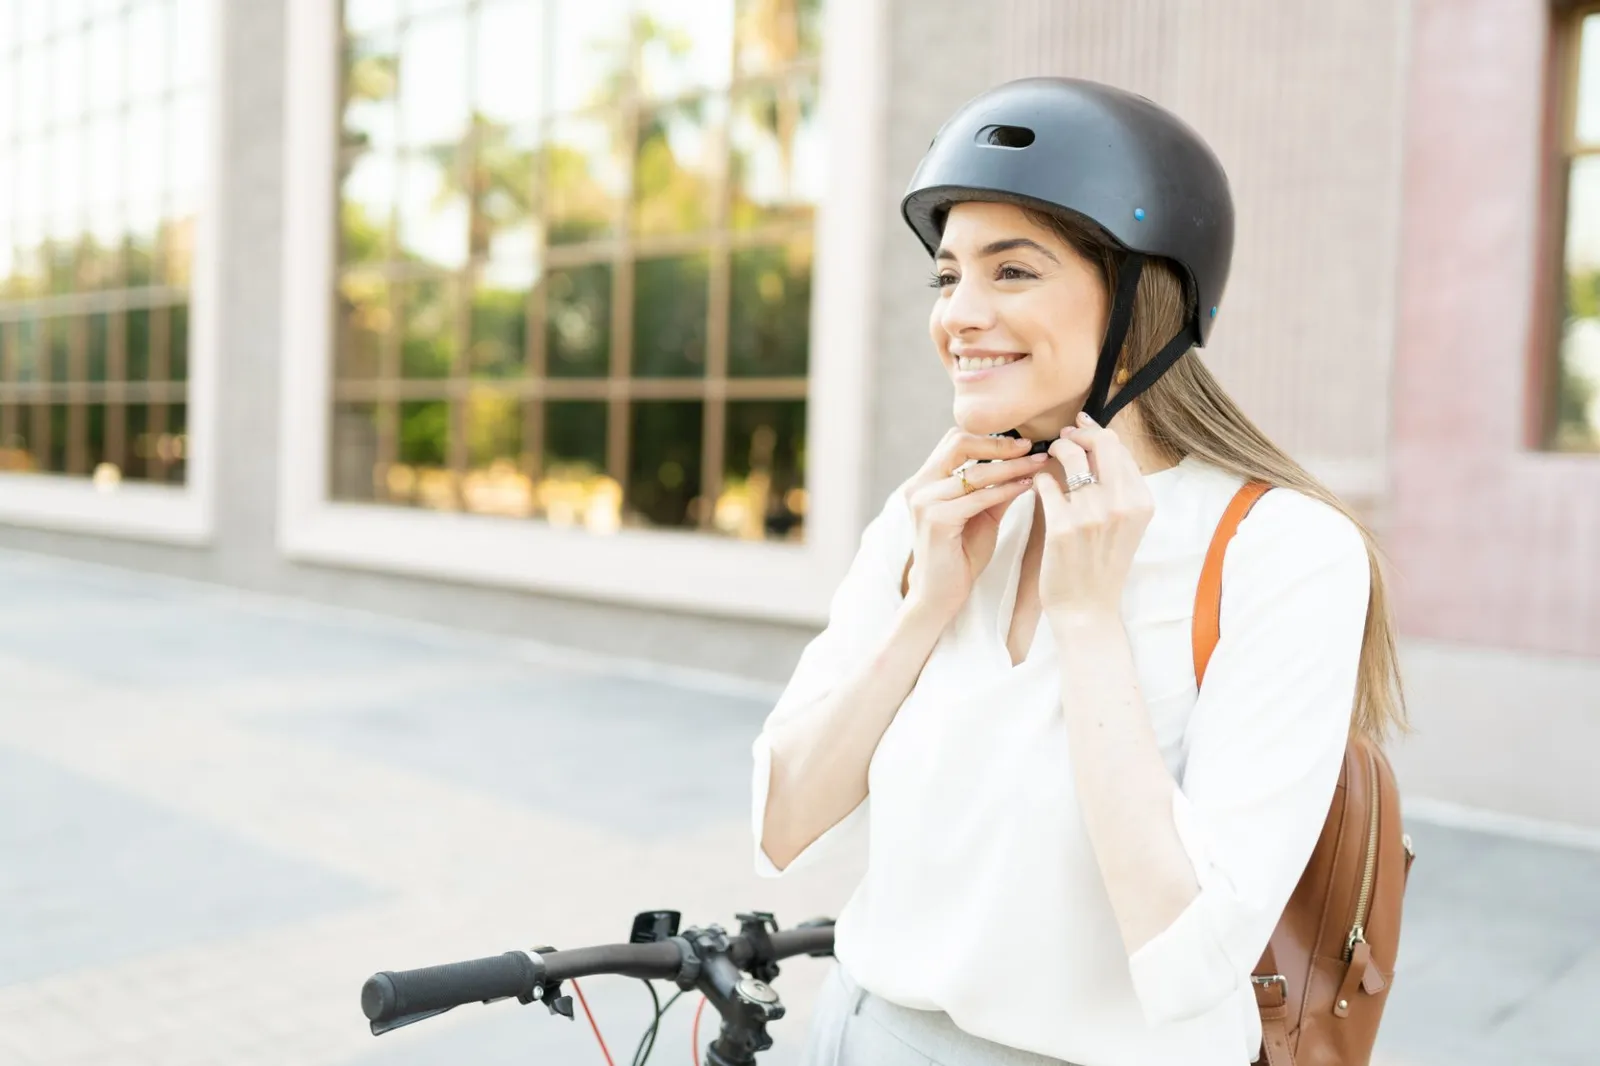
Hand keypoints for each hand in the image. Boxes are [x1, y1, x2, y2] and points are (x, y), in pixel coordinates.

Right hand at [899, 430, 1043, 618]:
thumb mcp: (981, 515)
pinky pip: (979, 497)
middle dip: (1000, 444)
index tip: (1024, 443)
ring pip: (975, 472)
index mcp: (926, 480)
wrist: (940, 594)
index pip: (956, 441)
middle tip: (1032, 447)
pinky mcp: (936, 519)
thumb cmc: (960, 555)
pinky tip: (1027, 486)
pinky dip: (1007, 489)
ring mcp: (924, 501)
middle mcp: (919, 485)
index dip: (990, 438)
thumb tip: (1025, 463)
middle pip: (959, 444)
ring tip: (1039, 465)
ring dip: (1012, 466)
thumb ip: (996, 488)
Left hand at [1034, 413, 1154, 619]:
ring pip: (1071, 457)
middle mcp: (1120, 505)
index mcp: (1141, 502)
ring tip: (1050, 455)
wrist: (1087, 609)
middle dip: (1079, 434)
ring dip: (1057, 449)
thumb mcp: (1126, 525)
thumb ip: (1118, 488)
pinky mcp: (1061, 526)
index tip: (1081, 427)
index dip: (1097, 432)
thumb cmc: (1102, 565)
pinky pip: (1046, 483)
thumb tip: (1098, 443)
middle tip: (1064, 437)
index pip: (1120, 449)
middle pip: (1101, 444)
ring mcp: (1091, 515)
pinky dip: (1040, 479)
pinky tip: (1038, 484)